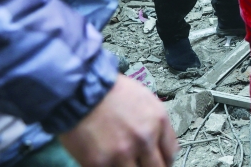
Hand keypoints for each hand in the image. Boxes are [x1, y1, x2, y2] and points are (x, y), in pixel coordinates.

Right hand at [60, 74, 176, 166]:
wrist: (80, 90)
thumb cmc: (111, 91)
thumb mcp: (146, 99)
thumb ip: (156, 124)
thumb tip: (159, 144)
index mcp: (158, 122)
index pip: (170, 153)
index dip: (165, 161)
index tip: (158, 162)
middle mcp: (144, 139)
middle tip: (141, 164)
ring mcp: (122, 154)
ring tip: (122, 162)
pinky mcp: (99, 164)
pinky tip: (107, 162)